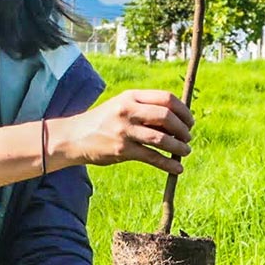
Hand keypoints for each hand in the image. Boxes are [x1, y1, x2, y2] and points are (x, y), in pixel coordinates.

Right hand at [54, 90, 193, 176]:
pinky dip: (168, 164)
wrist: (74, 136)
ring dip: (179, 147)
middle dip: (183, 129)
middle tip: (188, 137)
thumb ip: (145, 109)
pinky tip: (177, 168)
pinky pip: (152, 157)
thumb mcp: (122, 106)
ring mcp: (124, 131)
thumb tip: (177, 121)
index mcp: (131, 96)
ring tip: (186, 151)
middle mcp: (128, 111)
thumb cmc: (103, 121)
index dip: (183, 110)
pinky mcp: (121, 150)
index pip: (166, 98)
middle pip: (166, 117)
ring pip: (161, 139)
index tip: (190, 121)